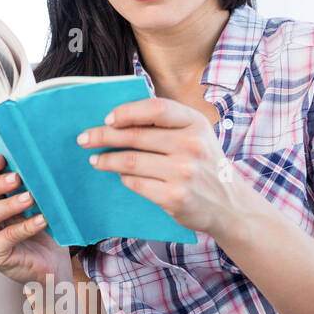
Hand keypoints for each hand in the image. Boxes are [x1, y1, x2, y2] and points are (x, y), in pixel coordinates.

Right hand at [0, 152, 70, 286]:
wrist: (49, 263)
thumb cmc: (39, 231)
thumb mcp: (30, 204)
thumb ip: (25, 186)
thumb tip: (34, 161)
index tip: (2, 157)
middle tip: (17, 177)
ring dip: (9, 204)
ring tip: (30, 198)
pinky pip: (6, 237)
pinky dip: (25, 226)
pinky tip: (41, 219)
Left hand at [76, 96, 253, 240]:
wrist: (229, 204)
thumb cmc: (205, 164)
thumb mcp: (197, 135)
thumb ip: (168, 123)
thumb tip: (120, 117)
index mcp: (196, 123)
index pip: (155, 109)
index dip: (127, 112)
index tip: (107, 118)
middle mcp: (191, 146)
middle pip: (136, 136)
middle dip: (104, 136)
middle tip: (85, 139)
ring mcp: (183, 173)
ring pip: (130, 162)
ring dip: (107, 160)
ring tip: (95, 160)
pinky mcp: (175, 197)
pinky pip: (136, 184)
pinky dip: (124, 179)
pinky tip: (119, 176)